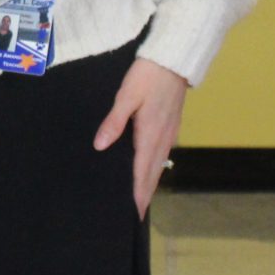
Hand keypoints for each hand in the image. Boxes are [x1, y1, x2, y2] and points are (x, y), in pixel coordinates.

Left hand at [94, 57, 188, 218]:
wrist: (173, 59)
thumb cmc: (147, 76)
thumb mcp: (126, 97)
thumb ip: (114, 123)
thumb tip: (100, 146)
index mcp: (150, 134)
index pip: (142, 172)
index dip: (138, 193)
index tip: (134, 213)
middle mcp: (162, 138)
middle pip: (153, 173)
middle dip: (145, 194)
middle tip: (137, 214)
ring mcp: (170, 132)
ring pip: (159, 164)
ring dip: (151, 182)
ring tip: (143, 199)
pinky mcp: (172, 124)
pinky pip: (163, 153)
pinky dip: (157, 167)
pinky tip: (152, 169)